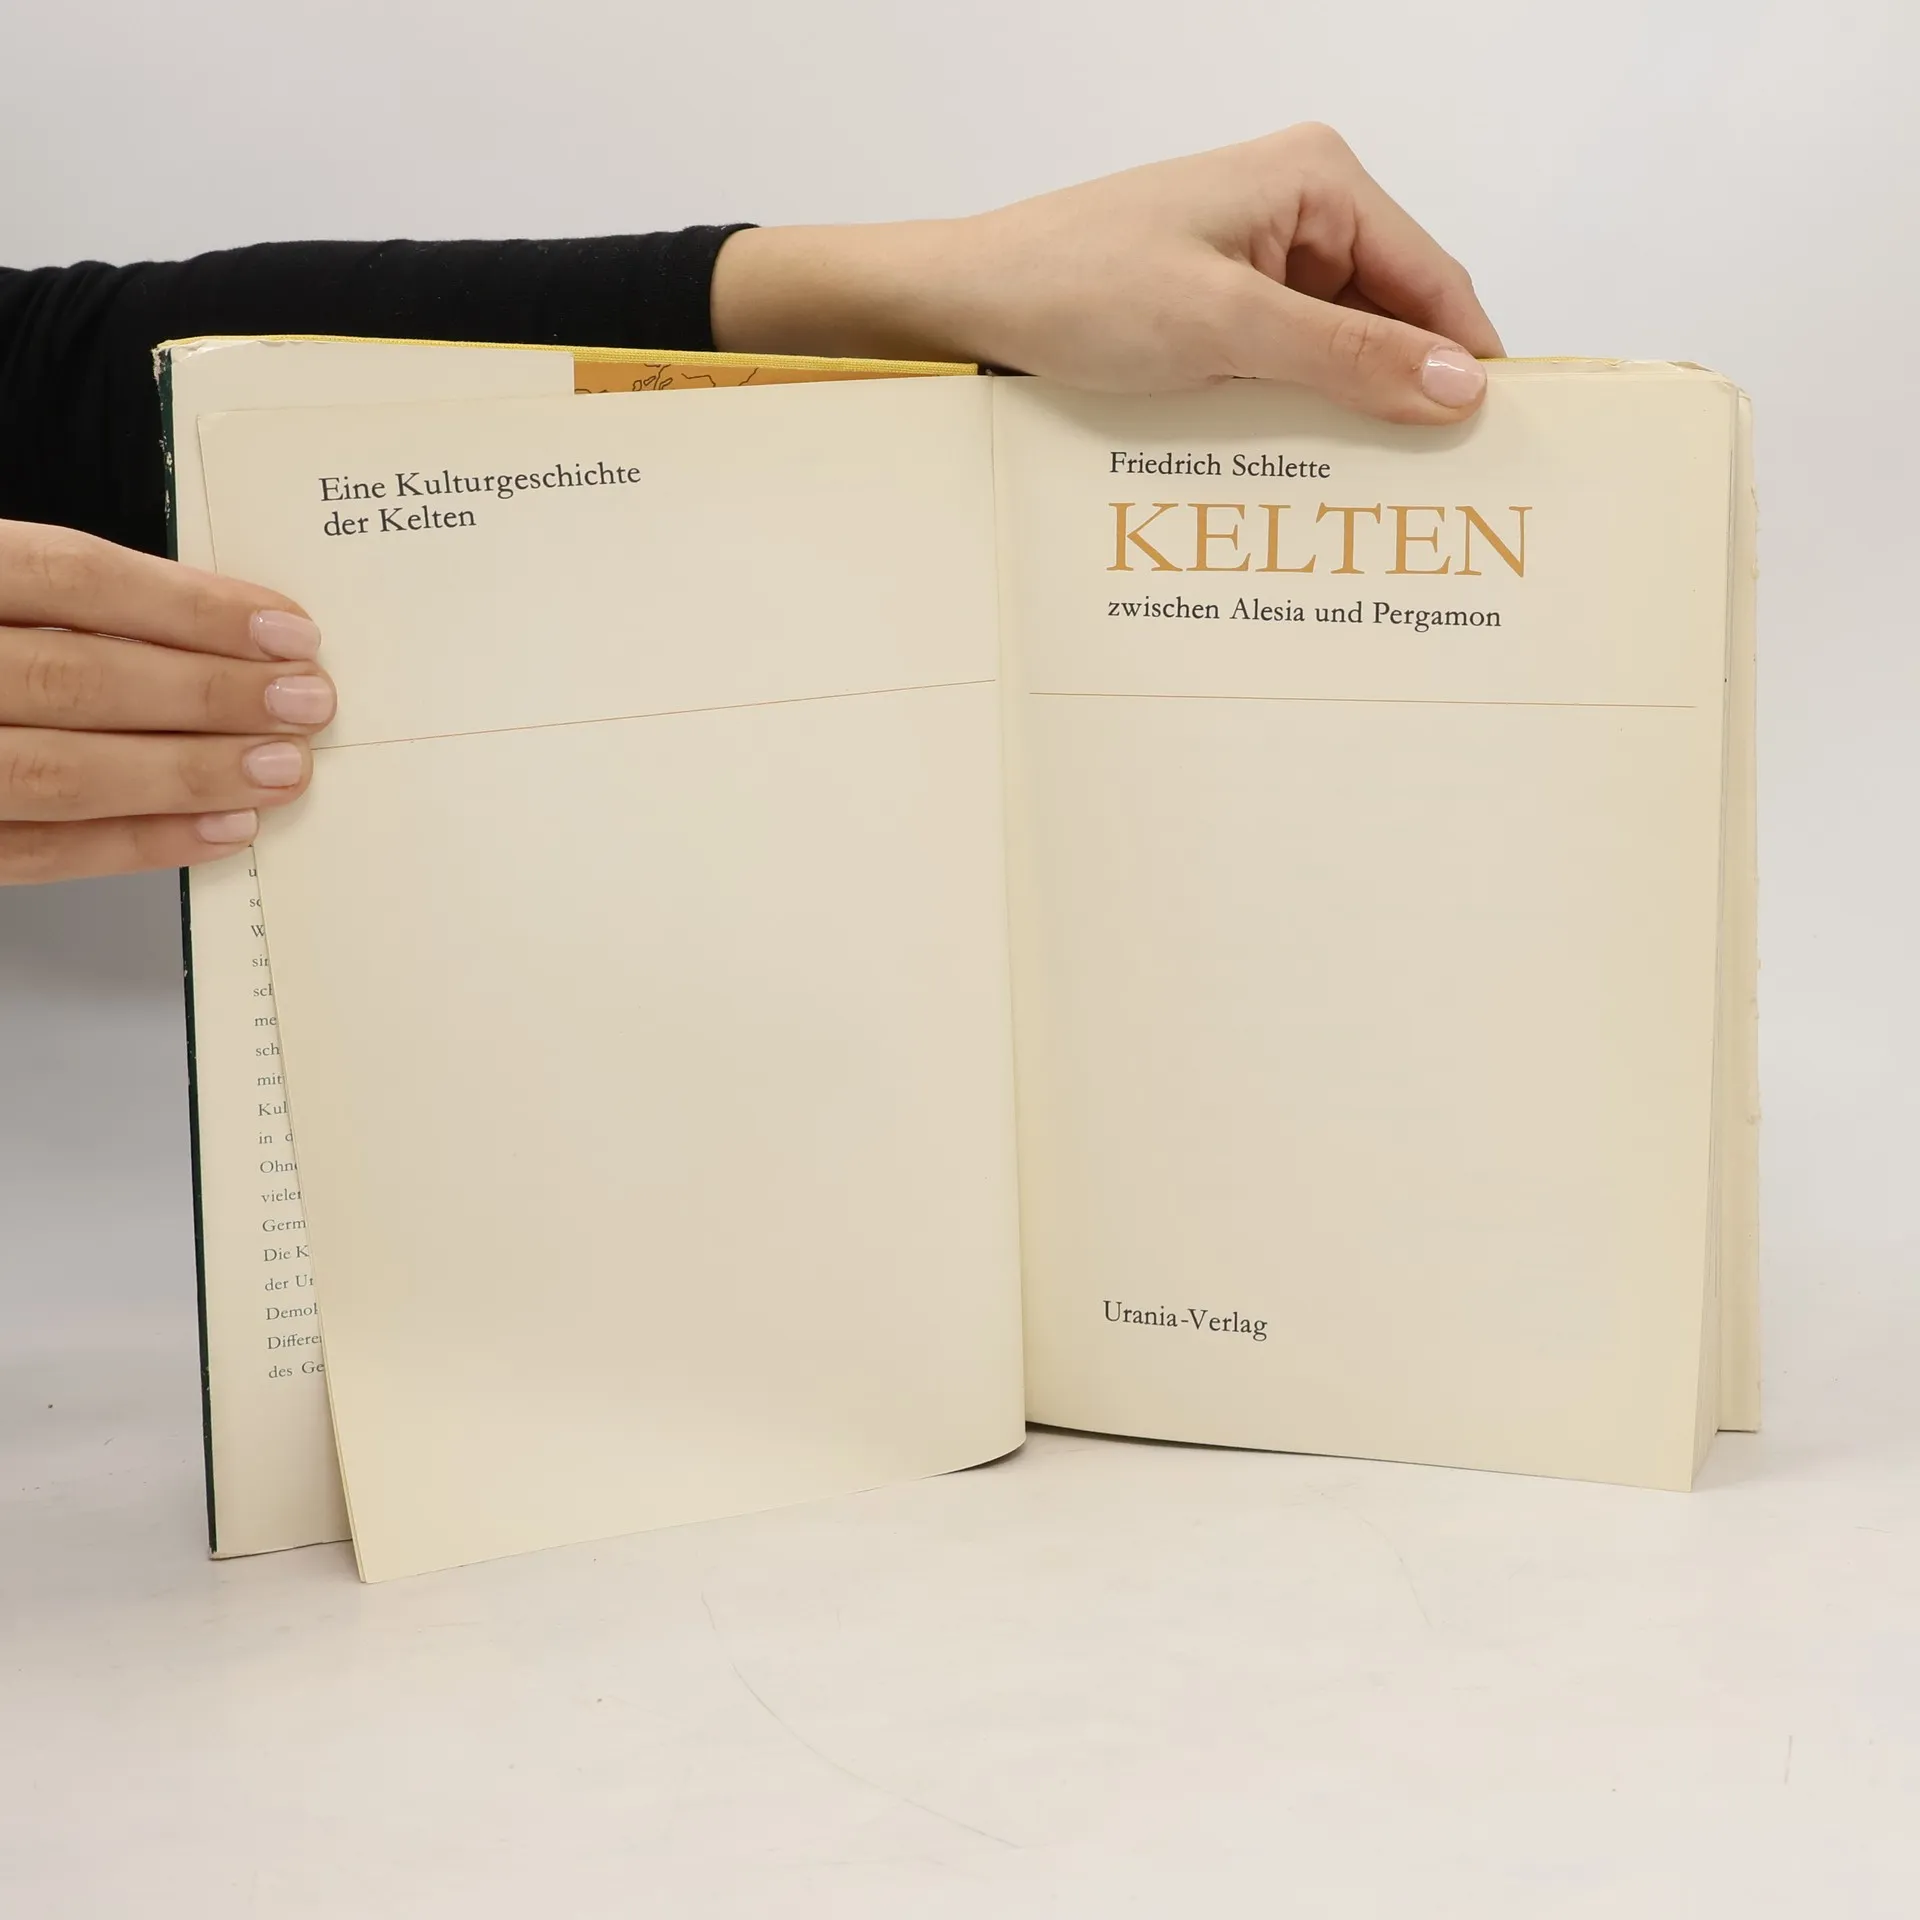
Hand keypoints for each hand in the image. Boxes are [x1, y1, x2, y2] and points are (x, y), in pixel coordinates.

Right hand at [0, 519, 333, 884]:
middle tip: (307, 702)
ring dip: (189, 773)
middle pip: (78, 677)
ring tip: (282, 767)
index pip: (67, 575)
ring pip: (61, 771)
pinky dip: (139, 843)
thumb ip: (55, 600)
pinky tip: (223, 829)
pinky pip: (35, 852)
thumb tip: (209, 625)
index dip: (186, 605)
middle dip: (209, 695)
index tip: (285, 627)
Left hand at [713, 124, 1502, 422]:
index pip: (1435, 281)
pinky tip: (1303, 467)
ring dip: (1351, 413)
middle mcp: (1301, 207)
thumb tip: (1461, 387)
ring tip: (1371, 495)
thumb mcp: (1226, 328)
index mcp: (1319, 180)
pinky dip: (1300, 410)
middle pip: (1395, 316)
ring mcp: (1259, 255)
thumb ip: (1348, 358)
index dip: (1469, 366)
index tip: (1496, 451)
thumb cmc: (1078, 286)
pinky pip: (1290, 359)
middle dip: (1409, 396)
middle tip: (1434, 494)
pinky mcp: (1222, 300)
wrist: (970, 297)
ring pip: (1343, 347)